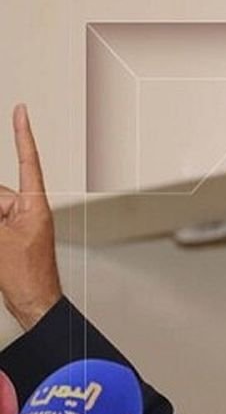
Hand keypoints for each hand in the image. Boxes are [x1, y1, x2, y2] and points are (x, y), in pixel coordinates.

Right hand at [0, 104, 60, 330]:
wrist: (33, 302)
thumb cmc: (27, 276)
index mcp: (33, 205)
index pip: (28, 162)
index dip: (23, 135)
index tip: (21, 111)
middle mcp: (28, 210)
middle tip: (3, 238)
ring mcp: (19, 224)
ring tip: (3, 247)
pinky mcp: (10, 236)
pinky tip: (0, 247)